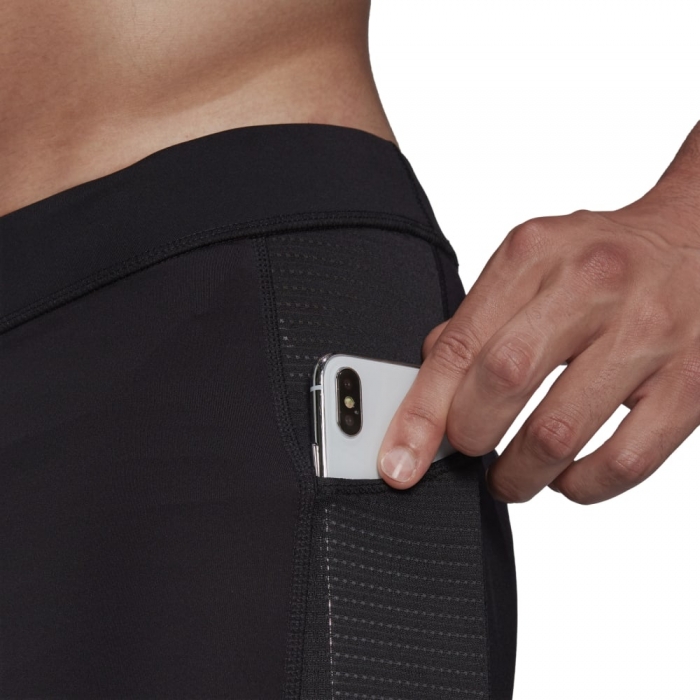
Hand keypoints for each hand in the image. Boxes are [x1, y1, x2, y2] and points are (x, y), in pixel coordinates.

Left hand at [376, 138, 699, 503]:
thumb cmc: (605, 256)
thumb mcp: (531, 260)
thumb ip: (478, 318)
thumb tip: (430, 385)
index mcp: (536, 255)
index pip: (460, 344)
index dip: (421, 412)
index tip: (400, 458)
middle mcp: (591, 287)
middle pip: (502, 381)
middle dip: (469, 436)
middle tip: (469, 447)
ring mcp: (647, 335)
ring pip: (557, 434)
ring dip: (518, 473)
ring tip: (510, 475)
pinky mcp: (691, 384)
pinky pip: (622, 463)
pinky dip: (579, 486)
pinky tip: (565, 476)